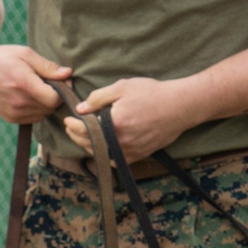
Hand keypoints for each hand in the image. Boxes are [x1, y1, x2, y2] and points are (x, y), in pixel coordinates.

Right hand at [0, 43, 71, 123]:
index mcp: (23, 84)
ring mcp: (13, 113)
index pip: (55, 99)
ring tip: (36, 87)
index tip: (62, 80)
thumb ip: (48, 67)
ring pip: (44, 114)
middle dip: (55, 95)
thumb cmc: (2, 57)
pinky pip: (34, 118)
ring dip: (46, 103)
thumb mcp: (26, 54)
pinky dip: (37, 109)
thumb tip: (68, 74)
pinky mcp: (10, 118)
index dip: (63, 90)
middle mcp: (18, 102)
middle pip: (51, 107)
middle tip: (48, 81)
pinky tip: (29, 95)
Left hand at [64, 76, 200, 162]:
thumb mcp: (123, 87)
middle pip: (89, 144)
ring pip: (101, 153)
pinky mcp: (139, 156)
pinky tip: (102, 146)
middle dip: (77, 136)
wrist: (180, 106)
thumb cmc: (152, 93)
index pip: (83, 129)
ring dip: (89, 146)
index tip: (67, 119)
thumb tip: (80, 109)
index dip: (72, 125)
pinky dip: (105, 154)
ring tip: (83, 136)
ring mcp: (130, 151)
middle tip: (71, 128)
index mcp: (114, 124)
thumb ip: (98, 98)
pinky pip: (115, 159)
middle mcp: (120, 142)